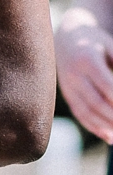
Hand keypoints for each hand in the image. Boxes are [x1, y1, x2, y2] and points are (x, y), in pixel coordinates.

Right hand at [57, 10, 112, 142]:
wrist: (67, 38)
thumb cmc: (97, 43)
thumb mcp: (110, 46)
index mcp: (87, 58)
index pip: (106, 85)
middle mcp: (74, 73)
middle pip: (95, 102)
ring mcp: (68, 85)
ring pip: (86, 112)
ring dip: (105, 127)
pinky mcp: (67, 94)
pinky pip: (79, 114)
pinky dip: (94, 128)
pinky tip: (109, 136)